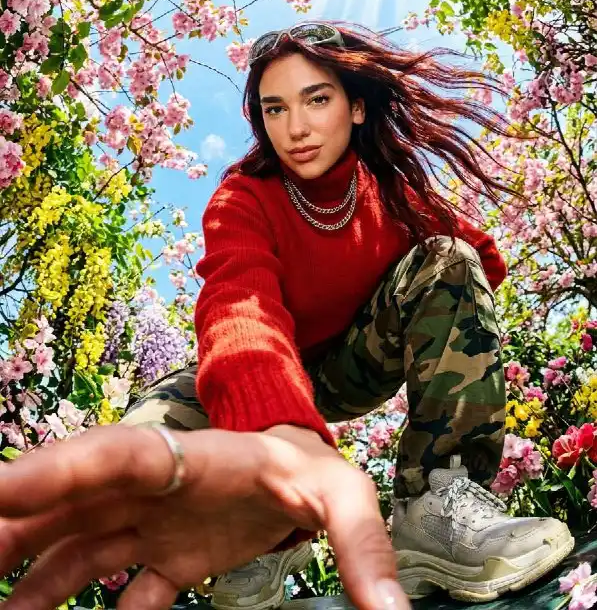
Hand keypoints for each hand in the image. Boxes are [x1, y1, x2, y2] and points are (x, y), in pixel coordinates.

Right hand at [0, 424, 409, 609]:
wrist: (299, 472)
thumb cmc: (313, 473)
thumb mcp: (346, 497)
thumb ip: (364, 547)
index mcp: (189, 457)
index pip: (115, 454)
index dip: (56, 469)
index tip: (0, 488)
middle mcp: (154, 486)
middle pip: (70, 500)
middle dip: (13, 522)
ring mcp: (149, 521)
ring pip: (72, 544)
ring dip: (29, 573)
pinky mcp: (159, 554)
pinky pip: (107, 583)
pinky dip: (73, 606)